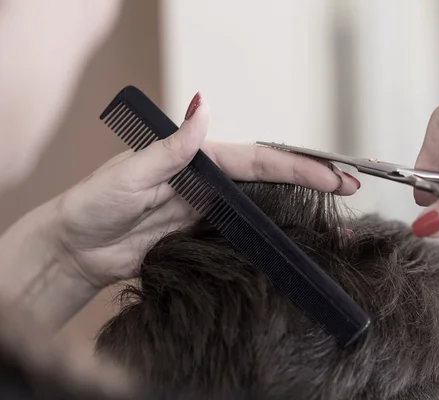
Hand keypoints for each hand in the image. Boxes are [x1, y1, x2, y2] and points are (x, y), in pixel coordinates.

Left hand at [55, 93, 360, 287]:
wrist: (76, 251)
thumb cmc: (92, 205)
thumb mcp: (130, 173)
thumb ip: (171, 148)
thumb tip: (202, 109)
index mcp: (195, 160)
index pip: (256, 160)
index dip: (296, 165)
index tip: (330, 172)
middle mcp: (206, 182)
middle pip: (269, 179)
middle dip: (310, 179)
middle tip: (349, 184)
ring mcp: (206, 210)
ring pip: (262, 204)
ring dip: (298, 205)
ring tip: (334, 210)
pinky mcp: (201, 236)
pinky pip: (243, 231)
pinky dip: (271, 231)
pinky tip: (293, 233)